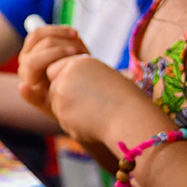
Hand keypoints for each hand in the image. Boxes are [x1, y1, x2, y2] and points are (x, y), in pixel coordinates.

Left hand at [17, 25, 85, 111]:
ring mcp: (29, 50)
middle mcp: (25, 62)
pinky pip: (45, 30)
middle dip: (64, 44)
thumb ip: (37, 98)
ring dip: (61, 33)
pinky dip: (60, 30)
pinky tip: (75, 34)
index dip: (56, 54)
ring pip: (40, 33)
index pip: (34, 61)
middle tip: (83, 50)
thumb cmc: (62, 104)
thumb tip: (21, 86)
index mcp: (28, 76)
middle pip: (40, 44)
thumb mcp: (53, 107)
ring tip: (78, 39)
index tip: (77, 54)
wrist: (67, 95)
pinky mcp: (37, 42)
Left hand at [44, 54, 170, 151]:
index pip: (55, 70)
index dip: (69, 81)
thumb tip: (66, 83)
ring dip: (70, 110)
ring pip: (56, 104)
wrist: (132, 119)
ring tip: (96, 112)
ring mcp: (60, 96)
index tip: (87, 89)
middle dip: (66, 96)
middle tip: (92, 103)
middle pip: (54, 87)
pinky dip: (74, 123)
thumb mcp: (104, 76)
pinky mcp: (61, 115)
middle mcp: (65, 76)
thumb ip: (82, 76)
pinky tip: (93, 122)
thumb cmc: (126, 99)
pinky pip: (63, 119)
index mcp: (78, 63)